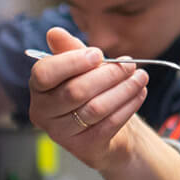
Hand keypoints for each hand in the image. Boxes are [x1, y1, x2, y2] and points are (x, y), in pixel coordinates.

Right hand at [26, 27, 148, 172]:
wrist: (103, 128)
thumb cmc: (89, 91)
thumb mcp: (80, 67)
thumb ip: (69, 50)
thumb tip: (55, 32)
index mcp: (38, 88)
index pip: (44, 74)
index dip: (72, 62)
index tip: (98, 54)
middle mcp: (43, 113)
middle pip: (75, 91)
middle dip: (108, 75)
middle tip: (129, 64)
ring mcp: (61, 133)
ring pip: (95, 108)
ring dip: (123, 90)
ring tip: (141, 77)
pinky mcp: (83, 147)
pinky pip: (109, 124)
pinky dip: (128, 106)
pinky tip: (140, 93)